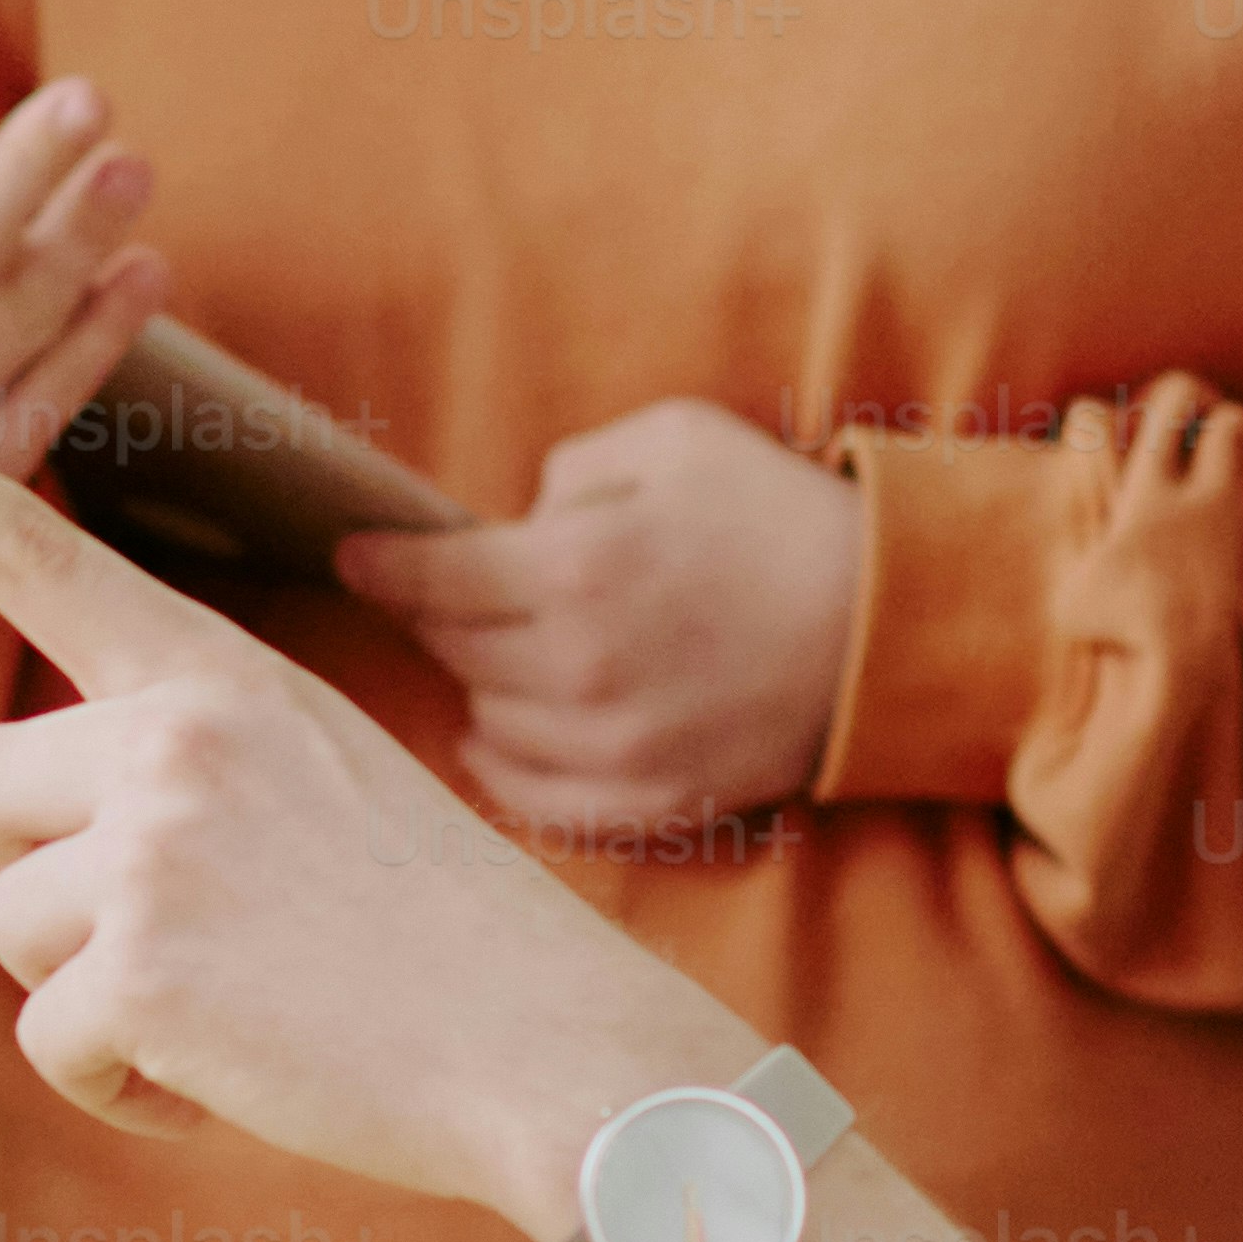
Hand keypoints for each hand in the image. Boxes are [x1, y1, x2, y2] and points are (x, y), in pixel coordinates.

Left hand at [0, 363, 749, 1229]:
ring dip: (94, 997)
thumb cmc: (436, 934)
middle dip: (42, 879)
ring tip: (232, 1010)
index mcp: (218, 672)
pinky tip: (232, 1078)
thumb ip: (181, 762)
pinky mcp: (141, 968)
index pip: (37, 551)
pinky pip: (54, 1044)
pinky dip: (124, 1088)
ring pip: (13, 928)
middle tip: (170, 937)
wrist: (546, 1046)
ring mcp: (155, 844)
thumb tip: (40, 829)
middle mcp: (175, 730)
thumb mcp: (318, 779)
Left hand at [337, 400, 867, 841]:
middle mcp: (581, 669)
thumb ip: (572, 471)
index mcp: (578, 568)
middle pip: (454, 652)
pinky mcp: (652, 802)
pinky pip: (535, 801)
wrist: (893, 625)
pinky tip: (505, 732)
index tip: (349, 555)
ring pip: (487, 722)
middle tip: (455, 592)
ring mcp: (615, 748)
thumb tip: (515, 525)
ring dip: (485, 682)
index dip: (381, 566)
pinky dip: (506, 766)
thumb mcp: (674, 440)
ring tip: (516, 648)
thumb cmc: (781, 515)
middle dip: (443, 616)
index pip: (433, 580)